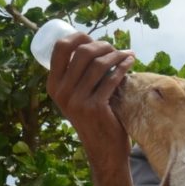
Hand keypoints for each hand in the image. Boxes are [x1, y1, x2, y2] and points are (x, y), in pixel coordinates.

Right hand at [46, 32, 137, 185]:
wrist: (103, 149)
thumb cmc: (93, 119)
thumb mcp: (76, 98)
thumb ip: (77, 78)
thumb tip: (92, 45)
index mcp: (53, 85)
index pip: (60, 48)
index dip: (77, 36)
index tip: (92, 37)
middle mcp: (61, 92)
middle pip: (82, 52)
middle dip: (102, 44)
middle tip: (114, 48)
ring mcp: (78, 100)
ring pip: (99, 63)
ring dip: (116, 54)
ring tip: (126, 54)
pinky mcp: (95, 106)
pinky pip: (112, 78)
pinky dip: (124, 66)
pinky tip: (131, 61)